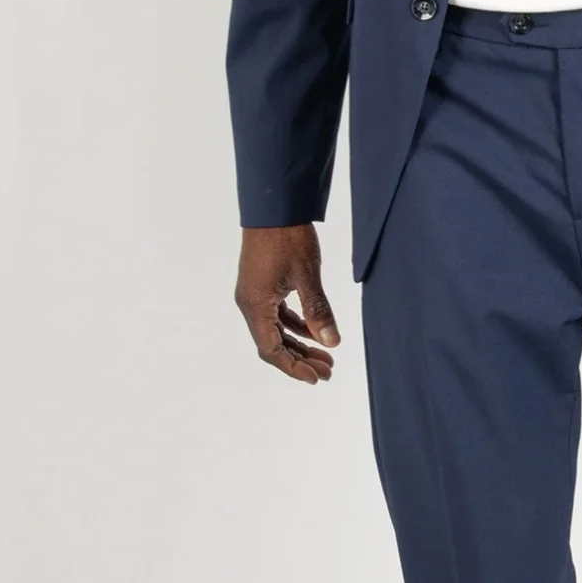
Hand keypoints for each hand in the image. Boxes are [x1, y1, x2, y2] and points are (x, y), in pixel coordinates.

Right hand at [235, 223, 340, 383]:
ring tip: (326, 356)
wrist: (273, 205)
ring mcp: (254, 294)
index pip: (271, 349)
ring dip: (299, 344)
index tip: (316, 378)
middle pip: (273, 343)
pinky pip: (276, 315)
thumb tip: (331, 343)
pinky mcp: (261, 285)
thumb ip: (318, 311)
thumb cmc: (288, 237)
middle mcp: (250, 303)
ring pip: (276, 330)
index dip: (293, 367)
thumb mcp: (307, 276)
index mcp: (255, 305)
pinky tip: (314, 331)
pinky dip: (295, 326)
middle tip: (328, 371)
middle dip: (300, 359)